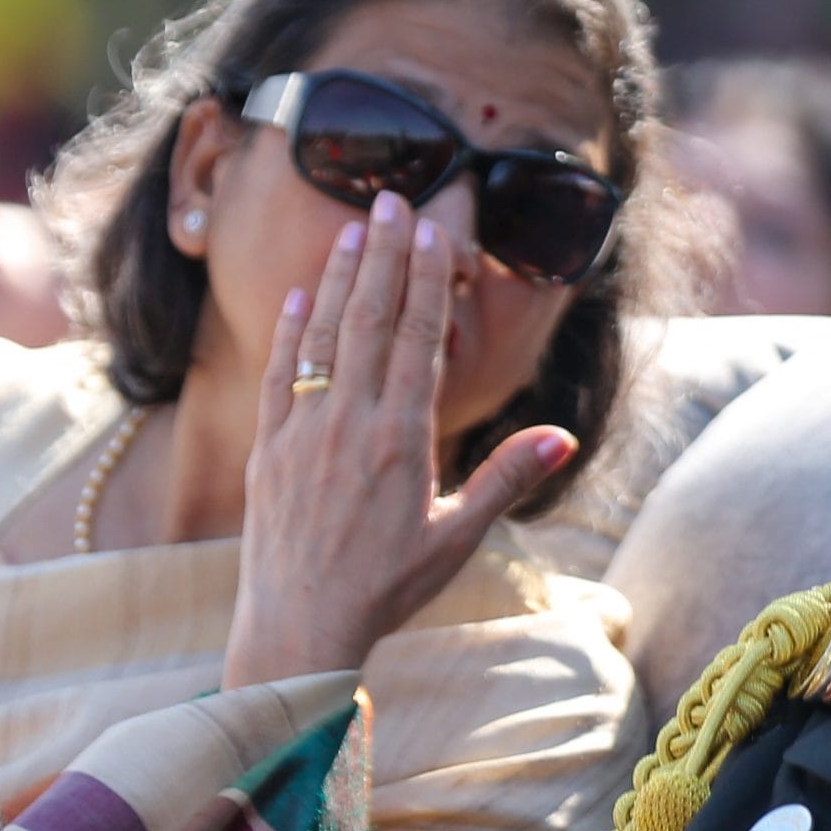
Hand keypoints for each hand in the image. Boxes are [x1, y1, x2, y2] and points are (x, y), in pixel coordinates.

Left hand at [222, 191, 577, 688]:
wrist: (298, 630)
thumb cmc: (386, 589)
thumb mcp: (457, 538)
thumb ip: (507, 478)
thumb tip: (562, 437)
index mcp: (403, 441)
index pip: (419, 341)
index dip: (427, 282)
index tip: (432, 233)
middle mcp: (351, 425)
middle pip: (372, 321)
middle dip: (385, 257)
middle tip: (393, 200)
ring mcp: (303, 433)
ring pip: (325, 338)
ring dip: (341, 279)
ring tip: (354, 228)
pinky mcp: (267, 450)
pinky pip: (280, 375)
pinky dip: (291, 332)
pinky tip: (301, 295)